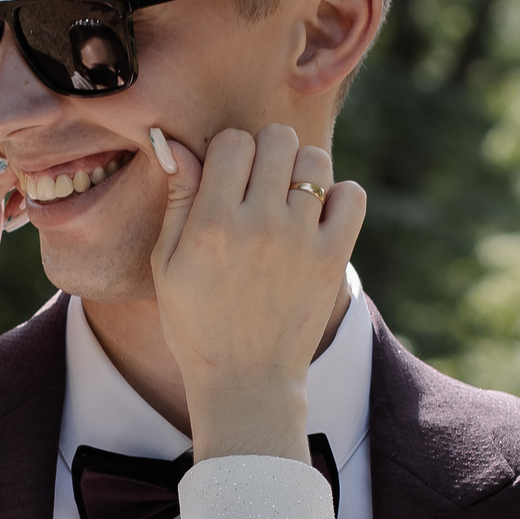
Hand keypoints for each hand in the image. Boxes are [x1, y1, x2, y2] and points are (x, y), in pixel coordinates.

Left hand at [0, 121, 19, 375]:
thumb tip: (8, 146)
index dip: (23, 138)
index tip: (41, 166)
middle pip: (9, 132)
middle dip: (29, 158)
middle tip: (31, 193)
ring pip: (16, 150)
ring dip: (28, 176)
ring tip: (16, 208)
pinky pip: (14, 166)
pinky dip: (23, 186)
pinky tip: (14, 211)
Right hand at [150, 124, 364, 462]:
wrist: (245, 380)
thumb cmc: (196, 323)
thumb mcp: (167, 264)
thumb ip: (177, 200)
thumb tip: (174, 142)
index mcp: (212, 224)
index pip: (232, 141)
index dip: (228, 151)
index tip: (227, 177)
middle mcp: (259, 226)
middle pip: (277, 139)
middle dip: (266, 152)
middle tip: (259, 185)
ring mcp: (301, 241)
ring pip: (314, 160)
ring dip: (300, 170)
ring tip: (287, 199)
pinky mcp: (332, 258)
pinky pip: (351, 195)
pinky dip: (338, 196)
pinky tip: (317, 216)